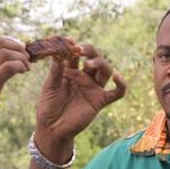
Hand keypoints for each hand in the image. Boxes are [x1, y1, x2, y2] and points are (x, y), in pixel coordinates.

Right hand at [0, 36, 29, 144]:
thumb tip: (4, 52)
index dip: (9, 42)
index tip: (18, 52)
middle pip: (0, 43)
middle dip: (17, 48)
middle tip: (26, 58)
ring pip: (6, 53)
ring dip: (21, 58)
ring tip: (26, 67)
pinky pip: (9, 67)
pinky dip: (20, 66)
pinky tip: (23, 72)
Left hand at [34, 43, 125, 158]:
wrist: (52, 128)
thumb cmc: (48, 106)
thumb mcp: (50, 86)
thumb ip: (55, 71)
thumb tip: (57, 53)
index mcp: (71, 71)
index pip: (76, 55)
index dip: (73, 47)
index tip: (68, 40)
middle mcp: (85, 77)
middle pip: (94, 58)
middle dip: (89, 52)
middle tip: (78, 50)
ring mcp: (93, 88)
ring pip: (105, 71)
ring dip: (100, 64)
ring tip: (88, 64)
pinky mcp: (100, 101)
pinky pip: (116, 93)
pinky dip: (121, 85)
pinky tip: (117, 77)